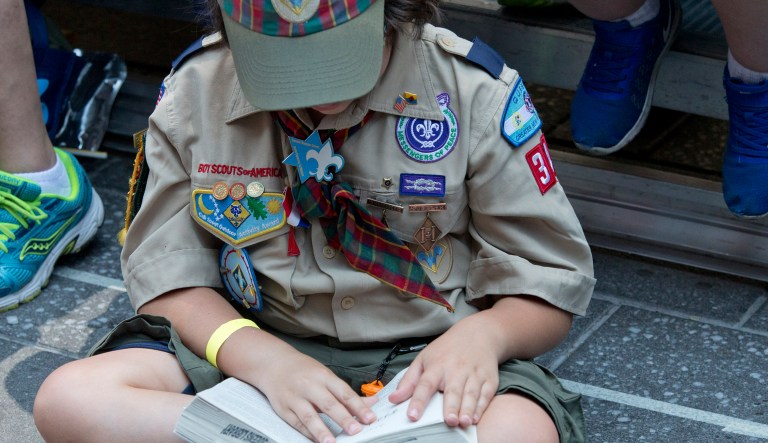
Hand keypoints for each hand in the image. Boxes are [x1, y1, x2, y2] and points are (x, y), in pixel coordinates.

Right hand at [256, 347, 377, 442]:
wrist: (273, 364)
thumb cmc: (303, 370)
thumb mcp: (325, 375)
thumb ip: (346, 392)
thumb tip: (371, 403)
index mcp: (323, 376)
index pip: (344, 392)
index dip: (358, 406)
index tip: (370, 417)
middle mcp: (309, 386)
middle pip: (328, 404)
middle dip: (343, 418)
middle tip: (356, 430)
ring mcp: (295, 397)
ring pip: (309, 416)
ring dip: (321, 430)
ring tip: (332, 442)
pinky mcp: (284, 408)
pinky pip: (297, 423)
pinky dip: (307, 433)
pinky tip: (317, 440)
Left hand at [387, 316, 499, 427]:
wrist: (478, 334)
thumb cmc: (447, 350)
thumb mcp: (424, 359)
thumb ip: (409, 381)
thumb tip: (393, 399)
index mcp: (436, 366)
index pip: (424, 384)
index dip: (418, 400)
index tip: (412, 415)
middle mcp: (456, 370)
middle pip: (452, 390)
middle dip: (451, 406)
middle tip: (449, 421)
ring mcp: (474, 374)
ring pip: (470, 393)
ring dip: (467, 409)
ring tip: (463, 422)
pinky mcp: (488, 379)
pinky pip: (486, 395)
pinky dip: (481, 406)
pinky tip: (476, 417)